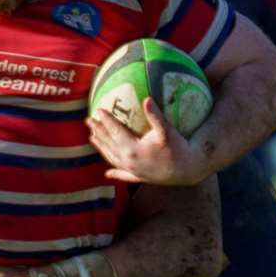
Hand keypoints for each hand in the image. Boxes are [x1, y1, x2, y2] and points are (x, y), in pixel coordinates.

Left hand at [87, 97, 203, 185]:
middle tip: (88, 120)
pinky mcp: (137, 177)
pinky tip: (107, 172)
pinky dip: (114, 170)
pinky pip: (121, 173)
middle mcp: (128, 161)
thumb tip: (147, 99)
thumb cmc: (178, 148)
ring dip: (101, 146)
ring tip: (92, 137)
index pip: (115, 131)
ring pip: (111, 157)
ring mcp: (131, 171)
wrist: (187, 170)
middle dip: (98, 131)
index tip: (97, 110)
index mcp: (133, 149)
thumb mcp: (167, 131)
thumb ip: (156, 116)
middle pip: (108, 143)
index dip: (106, 120)